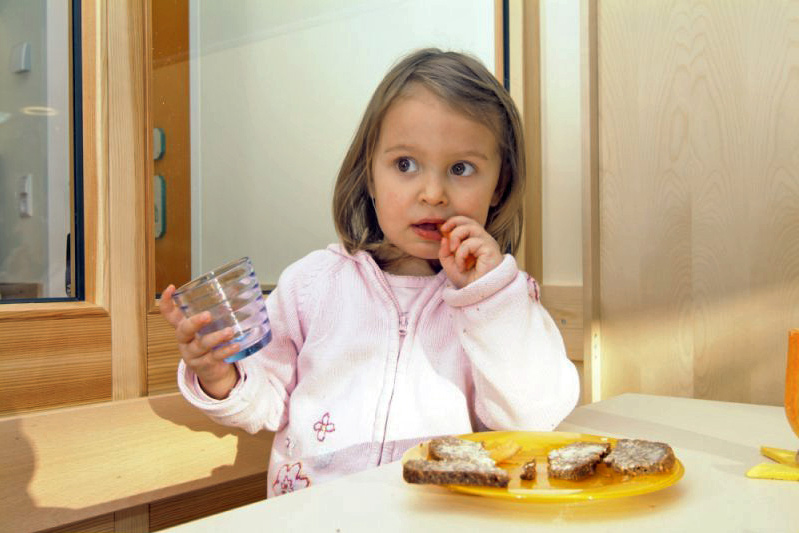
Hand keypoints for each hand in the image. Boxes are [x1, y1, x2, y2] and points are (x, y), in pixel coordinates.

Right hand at [159, 284, 239, 398]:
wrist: (213, 372)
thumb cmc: (211, 343)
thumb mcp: (210, 327)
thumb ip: (219, 312)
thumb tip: (239, 290)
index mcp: (183, 327)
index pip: (169, 314)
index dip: (167, 302)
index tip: (171, 288)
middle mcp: (185, 341)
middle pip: (183, 331)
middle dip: (194, 322)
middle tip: (207, 315)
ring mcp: (193, 354)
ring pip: (201, 345)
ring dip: (216, 337)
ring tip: (229, 332)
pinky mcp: (205, 365)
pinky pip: (214, 357)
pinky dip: (226, 350)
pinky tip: (235, 345)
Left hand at [437, 216, 502, 288]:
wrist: (480, 296)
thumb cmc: (470, 283)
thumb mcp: (451, 267)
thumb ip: (445, 253)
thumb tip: (444, 238)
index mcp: (476, 242)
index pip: (467, 223)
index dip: (454, 222)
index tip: (443, 230)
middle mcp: (484, 241)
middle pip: (469, 220)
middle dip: (454, 223)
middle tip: (445, 233)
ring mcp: (488, 244)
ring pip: (470, 227)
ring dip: (456, 237)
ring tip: (453, 252)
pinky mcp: (490, 250)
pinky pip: (470, 243)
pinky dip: (461, 254)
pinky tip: (461, 266)